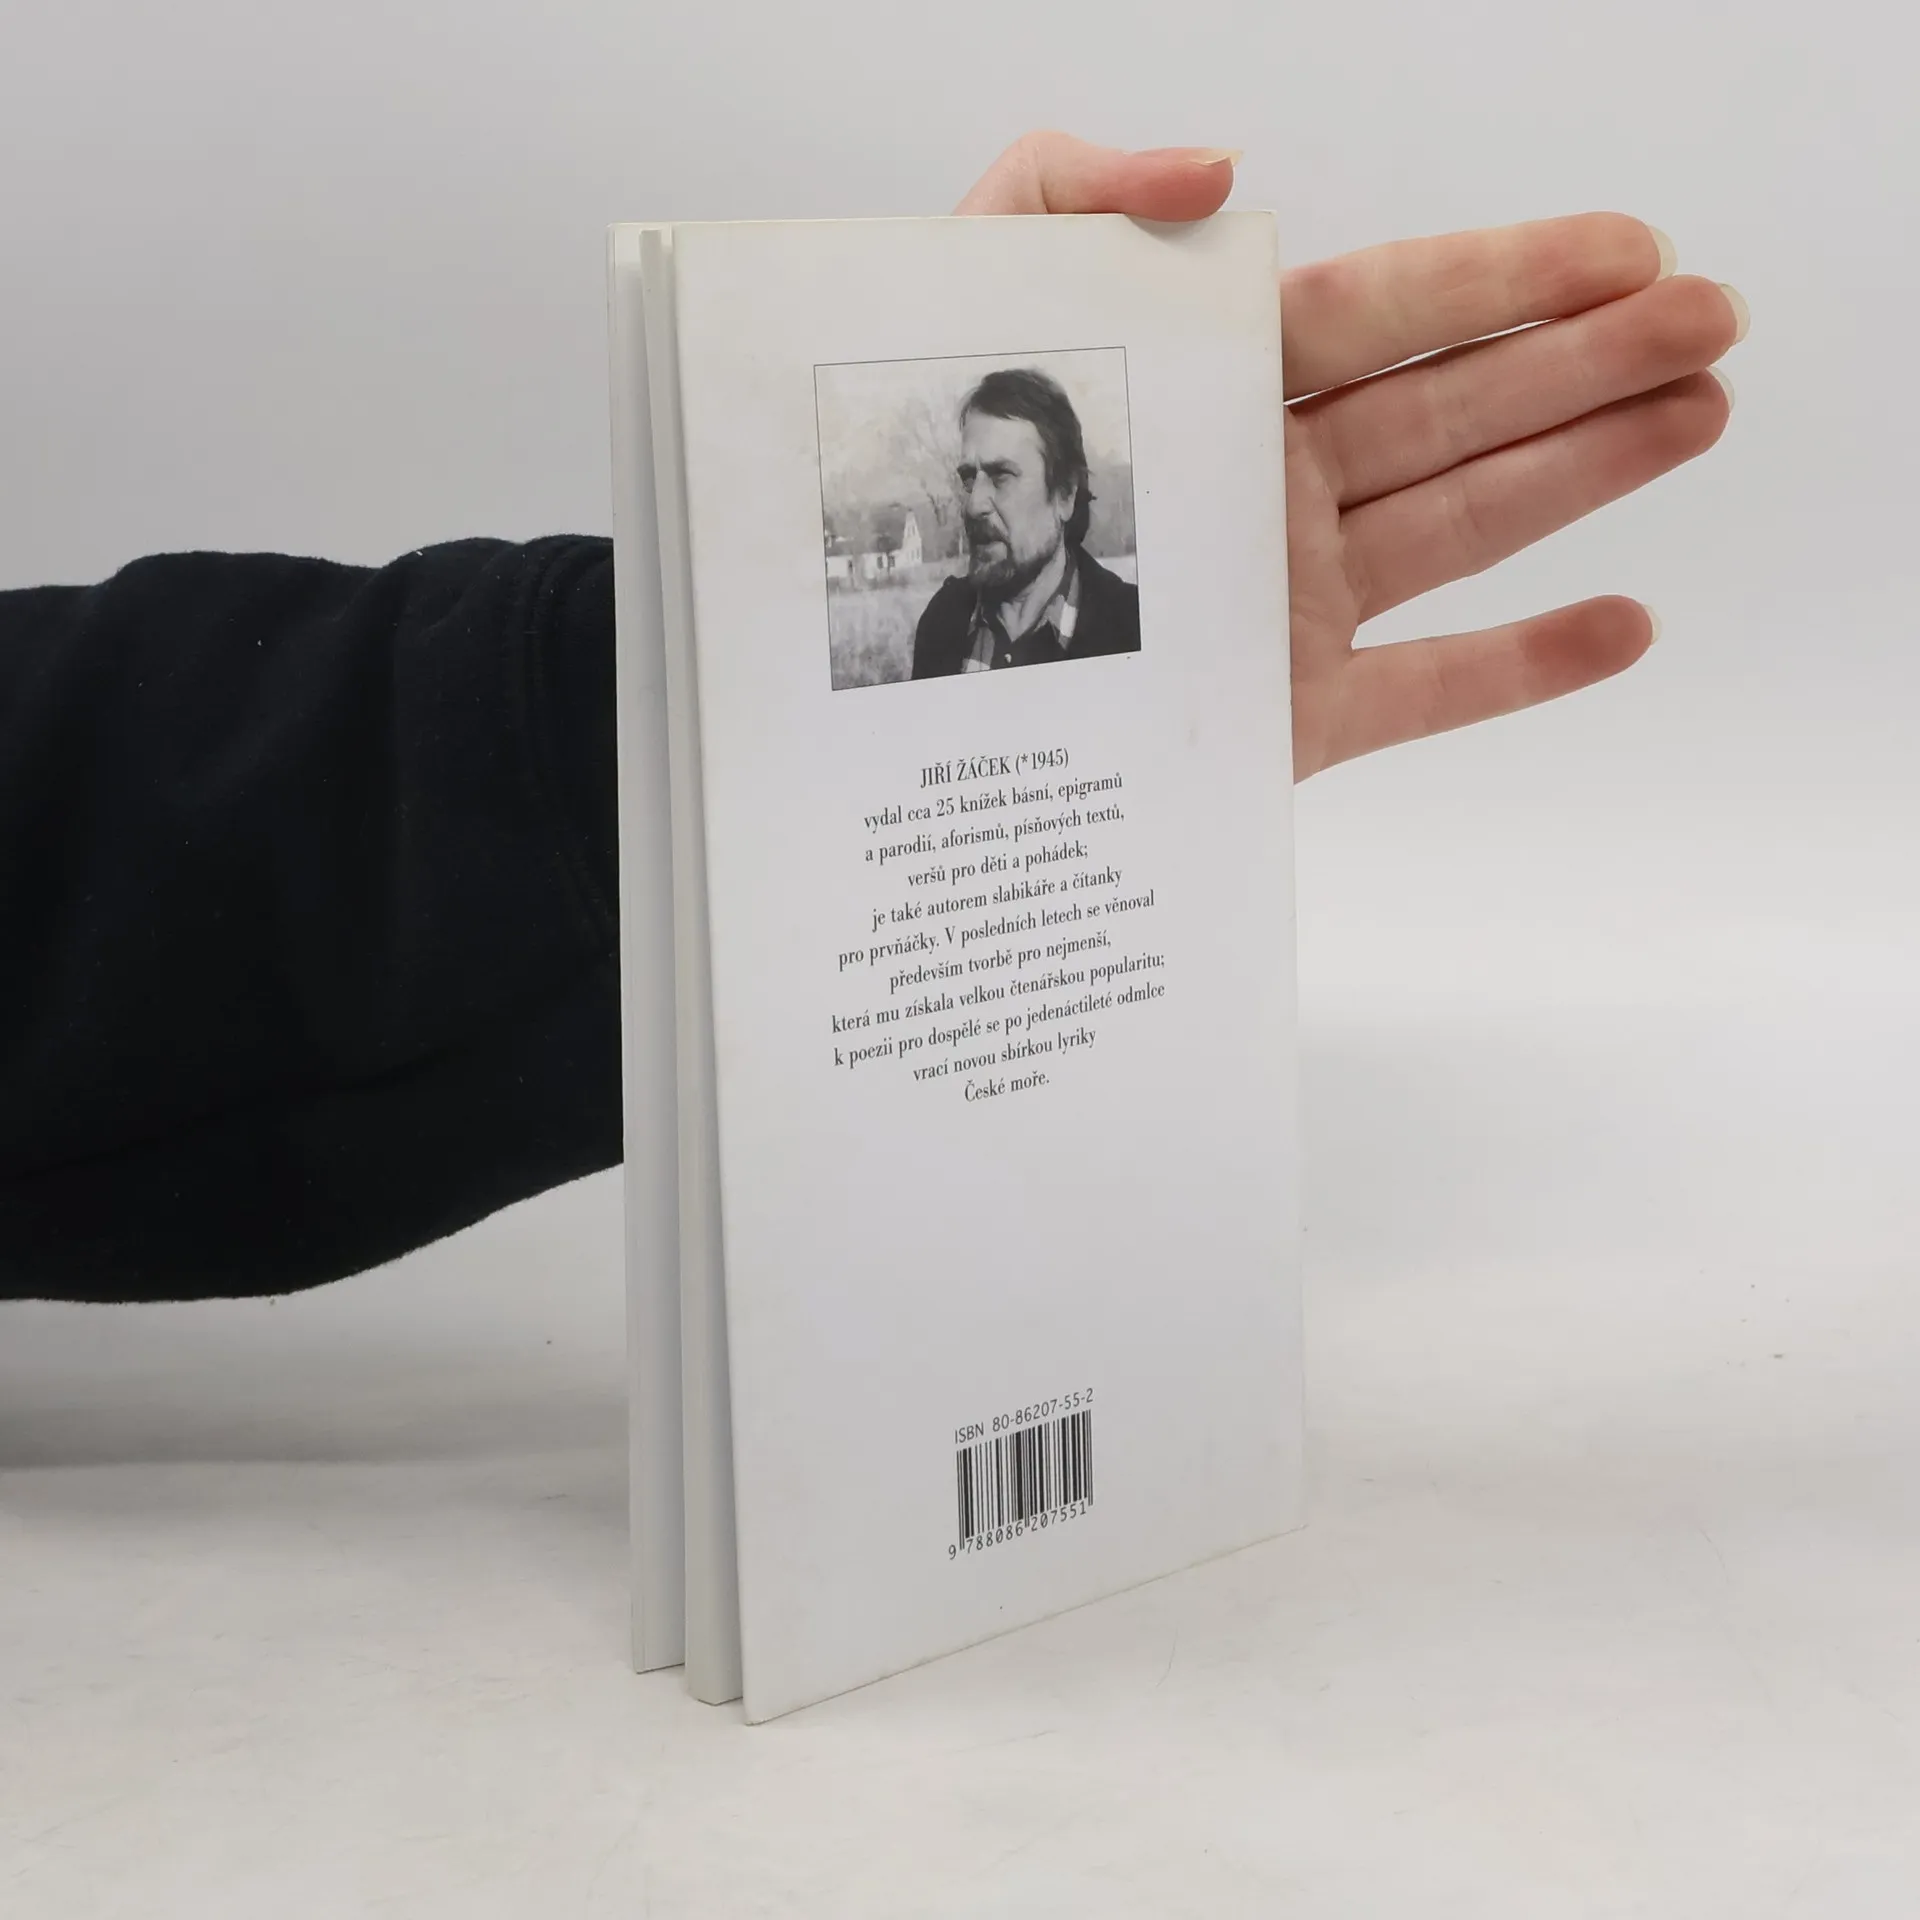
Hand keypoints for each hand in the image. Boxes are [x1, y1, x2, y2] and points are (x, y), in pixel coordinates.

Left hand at [956, 132, 1744, 779]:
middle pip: (1453, 409)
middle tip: (1712, 316)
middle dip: (1587, 359)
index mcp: (1210, 389)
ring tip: (1701, 414)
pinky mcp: (1291, 722)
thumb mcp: (960, 300)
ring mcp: (1290, 607)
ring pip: (1465, 527)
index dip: (1503, 275)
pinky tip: (1622, 626)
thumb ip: (1065, 194)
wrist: (875, 686)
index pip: (1380, 312)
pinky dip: (1523, 666)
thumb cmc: (909, 466)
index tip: (1622, 249)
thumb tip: (1217, 169)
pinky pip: (1426, 693)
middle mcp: (1267, 491)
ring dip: (1589, 473)